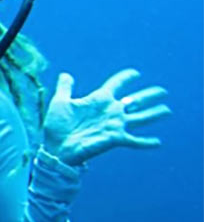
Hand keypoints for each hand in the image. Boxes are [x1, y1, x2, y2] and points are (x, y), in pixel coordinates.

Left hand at [42, 69, 170, 165]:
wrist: (55, 148)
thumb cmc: (56, 127)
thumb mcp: (60, 103)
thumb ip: (65, 88)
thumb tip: (65, 74)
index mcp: (98, 100)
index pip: (116, 84)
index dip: (125, 78)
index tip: (135, 73)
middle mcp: (110, 112)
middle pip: (135, 100)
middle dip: (149, 95)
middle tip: (163, 91)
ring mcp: (114, 125)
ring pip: (140, 118)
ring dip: (154, 114)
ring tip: (167, 110)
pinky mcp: (114, 139)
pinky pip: (134, 141)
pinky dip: (146, 142)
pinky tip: (158, 142)